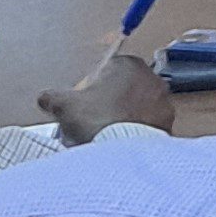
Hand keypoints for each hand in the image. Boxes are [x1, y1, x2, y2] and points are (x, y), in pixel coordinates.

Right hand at [40, 47, 172, 143]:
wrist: (121, 153)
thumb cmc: (96, 120)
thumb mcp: (64, 105)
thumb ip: (52, 97)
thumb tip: (45, 98)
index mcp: (128, 64)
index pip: (109, 68)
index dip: (94, 85)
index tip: (86, 100)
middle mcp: (152, 78)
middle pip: (126, 86)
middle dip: (112, 100)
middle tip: (96, 118)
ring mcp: (164, 102)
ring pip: (140, 106)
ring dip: (127, 115)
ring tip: (110, 133)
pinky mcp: (170, 124)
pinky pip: (151, 124)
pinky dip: (139, 131)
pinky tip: (124, 142)